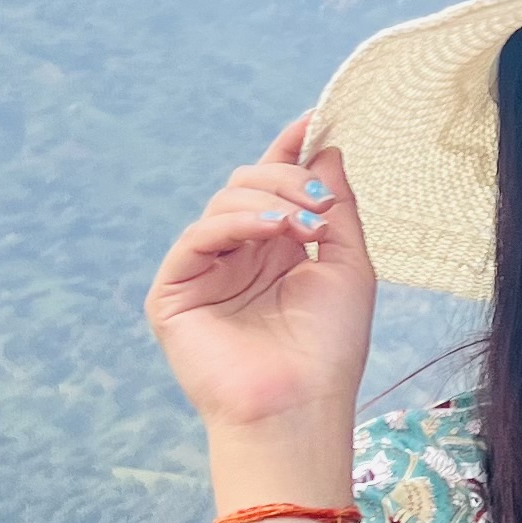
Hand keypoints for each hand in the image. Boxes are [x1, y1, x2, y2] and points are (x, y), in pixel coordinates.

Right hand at [146, 121, 373, 452]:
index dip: (288, 150)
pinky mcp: (174, 292)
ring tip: (302, 225)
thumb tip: (324, 149)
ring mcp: (205, 272)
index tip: (313, 118)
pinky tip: (272, 230)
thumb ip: (336, 207)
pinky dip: (234, 223)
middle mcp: (239, 256)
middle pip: (247, 184)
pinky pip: (196, 237)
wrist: (300, 404)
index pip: (276, 187)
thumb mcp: (347, 264)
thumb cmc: (329, 348)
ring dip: (268, 201)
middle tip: (319, 200)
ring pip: (223, 203)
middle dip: (286, 177)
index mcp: (278, 250)